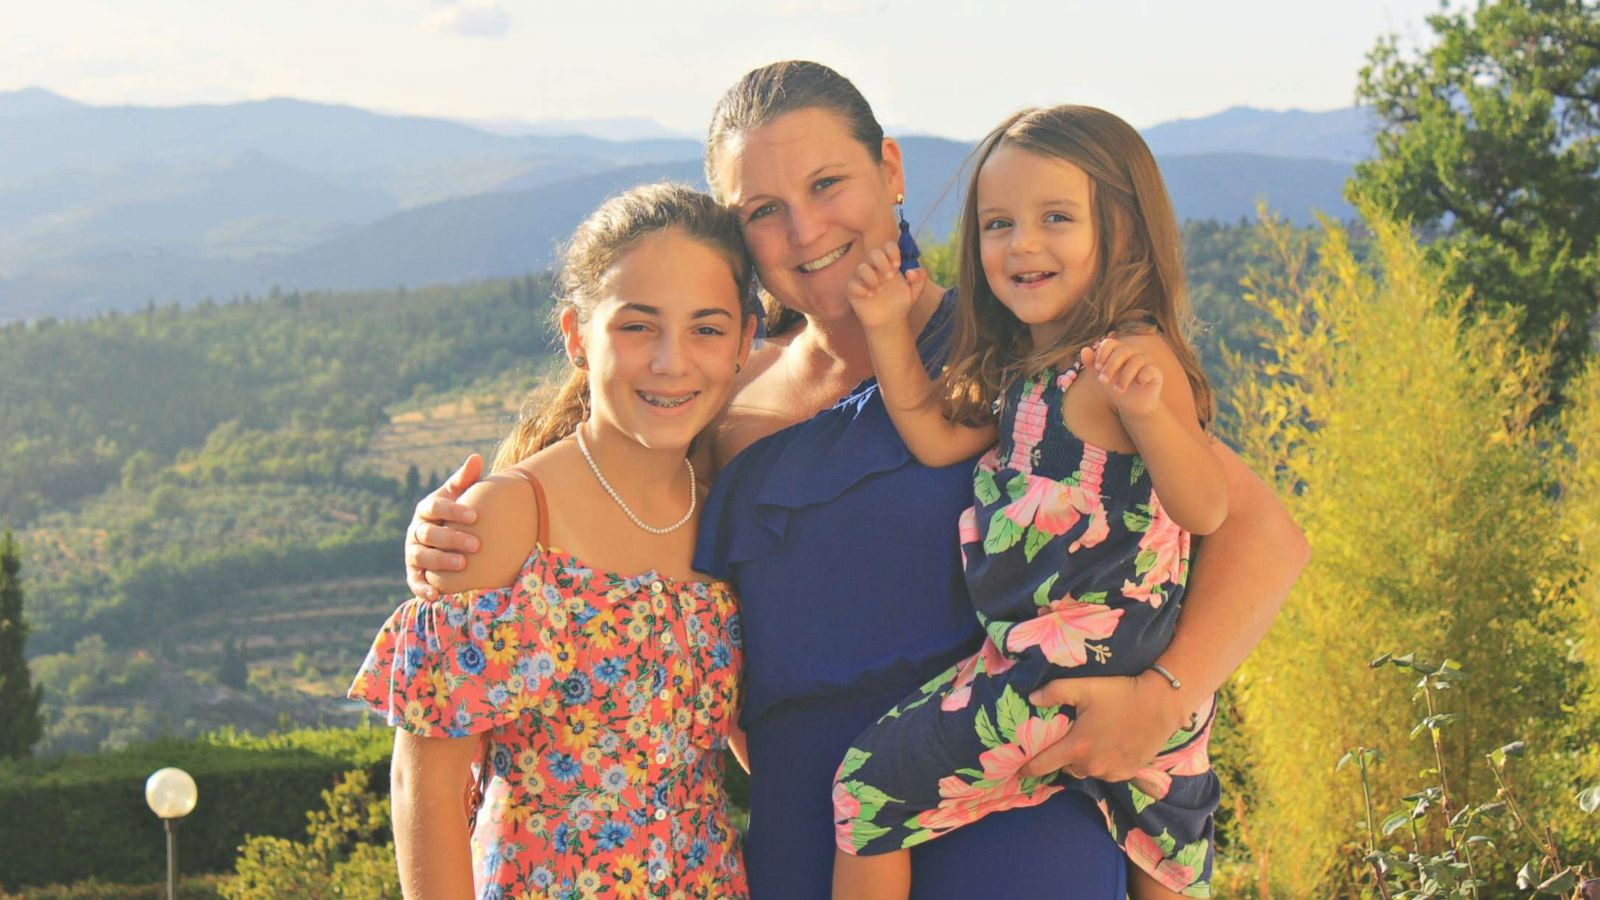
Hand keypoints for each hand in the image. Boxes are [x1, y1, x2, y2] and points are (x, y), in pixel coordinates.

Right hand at [405, 454, 483, 600]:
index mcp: (426, 509)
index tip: (475, 517)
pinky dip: (422, 588)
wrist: (447, 535)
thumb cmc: (456, 512)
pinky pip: (414, 581)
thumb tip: (476, 458)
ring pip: (421, 556)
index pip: (435, 508)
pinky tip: (436, 596)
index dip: (453, 512)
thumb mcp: (459, 495)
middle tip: (477, 545)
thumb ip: (466, 479)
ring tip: (463, 564)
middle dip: (452, 539)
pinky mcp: (413, 572)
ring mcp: (412, 552)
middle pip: (429, 534)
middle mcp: (415, 530)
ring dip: (440, 561)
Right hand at [845, 240, 926, 331]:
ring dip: (871, 277)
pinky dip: (860, 289)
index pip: (889, 246)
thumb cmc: (900, 302)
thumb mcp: (914, 292)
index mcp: (890, 264)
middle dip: (882, 262)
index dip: (893, 252)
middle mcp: (875, 268)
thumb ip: (920, 279)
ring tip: (879, 290)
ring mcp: (863, 279)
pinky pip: (852, 284)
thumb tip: (911, 271)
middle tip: (890, 277)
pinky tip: (869, 296)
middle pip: (874, 253)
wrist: (889, 322)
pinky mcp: (854, 290)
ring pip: (861, 268)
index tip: (898, 265)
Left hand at [1019, 673, 1181, 781]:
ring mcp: (1112, 772)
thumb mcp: (1084, 687)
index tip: (1017, 770)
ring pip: (1087, 771)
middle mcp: (1092, 766)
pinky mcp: (1128, 773)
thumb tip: (1031, 699)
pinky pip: (1107, 773)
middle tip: (1067, 740)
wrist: (1161, 704)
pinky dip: (1103, 763)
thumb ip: (1054, 692)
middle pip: (1066, 767)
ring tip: (1090, 740)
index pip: (1043, 765)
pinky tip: (1109, 746)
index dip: (1027, 767)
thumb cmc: (1121, 693)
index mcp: (1077, 747)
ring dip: (1084, 760)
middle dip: (1062, 757)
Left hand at [1081, 337, 1162, 419]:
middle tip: (1103, 381)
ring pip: (1136, 361)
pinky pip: (1149, 369)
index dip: (1102, 354)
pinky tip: (1138, 384)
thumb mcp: (1101, 378)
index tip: (1096, 368)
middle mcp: (1133, 352)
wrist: (1132, 406)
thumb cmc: (1116, 388)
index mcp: (1118, 350)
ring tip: (1118, 390)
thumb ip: (1092, 364)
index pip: (1109, 343)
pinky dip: (1141, 377)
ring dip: (1124, 377)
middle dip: (1110, 366)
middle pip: (1122, 351)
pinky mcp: (1155, 372)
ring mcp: (1146, 360)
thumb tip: (1084, 350)